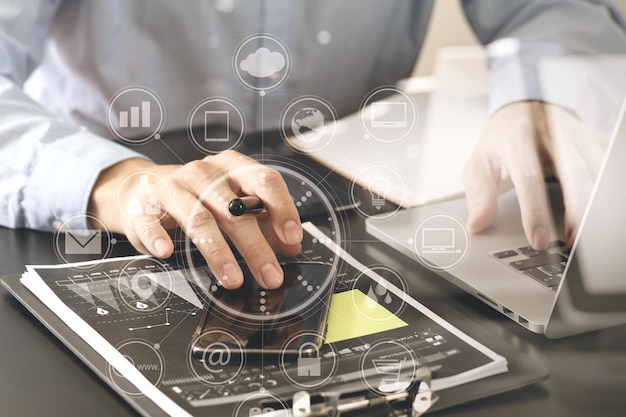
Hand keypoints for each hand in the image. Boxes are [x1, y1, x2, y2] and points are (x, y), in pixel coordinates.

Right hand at [88, 150, 302, 288]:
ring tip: (233, 279)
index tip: (292, 237)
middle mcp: (204, 173)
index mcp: (232, 168)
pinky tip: (167, 251)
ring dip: (218, 252)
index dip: (282, 209)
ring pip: (199, 219)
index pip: (264, 181)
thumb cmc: (198, 198)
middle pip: (235, 209)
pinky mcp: (144, 206)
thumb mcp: (235, 204)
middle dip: (256, 246)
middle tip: (270, 274)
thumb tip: (292, 245)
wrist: (144, 190)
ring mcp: (172, 187)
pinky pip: (151, 222)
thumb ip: (266, 222)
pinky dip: (158, 237)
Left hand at [463, 101, 608, 248]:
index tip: (538, 240)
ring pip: (599, 169)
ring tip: (589, 232)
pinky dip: (610, 189)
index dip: (535, 212)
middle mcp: (552, 134)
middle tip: (572, 241)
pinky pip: (611, 163)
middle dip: (577, 211)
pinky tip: (604, 210)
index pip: (530, 178)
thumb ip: (478, 196)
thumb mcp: (479, 166)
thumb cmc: (500, 144)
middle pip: (574, 173)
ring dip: (597, 203)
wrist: (522, 110)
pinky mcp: (596, 139)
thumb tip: (476, 224)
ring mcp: (578, 135)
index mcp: (518, 141)